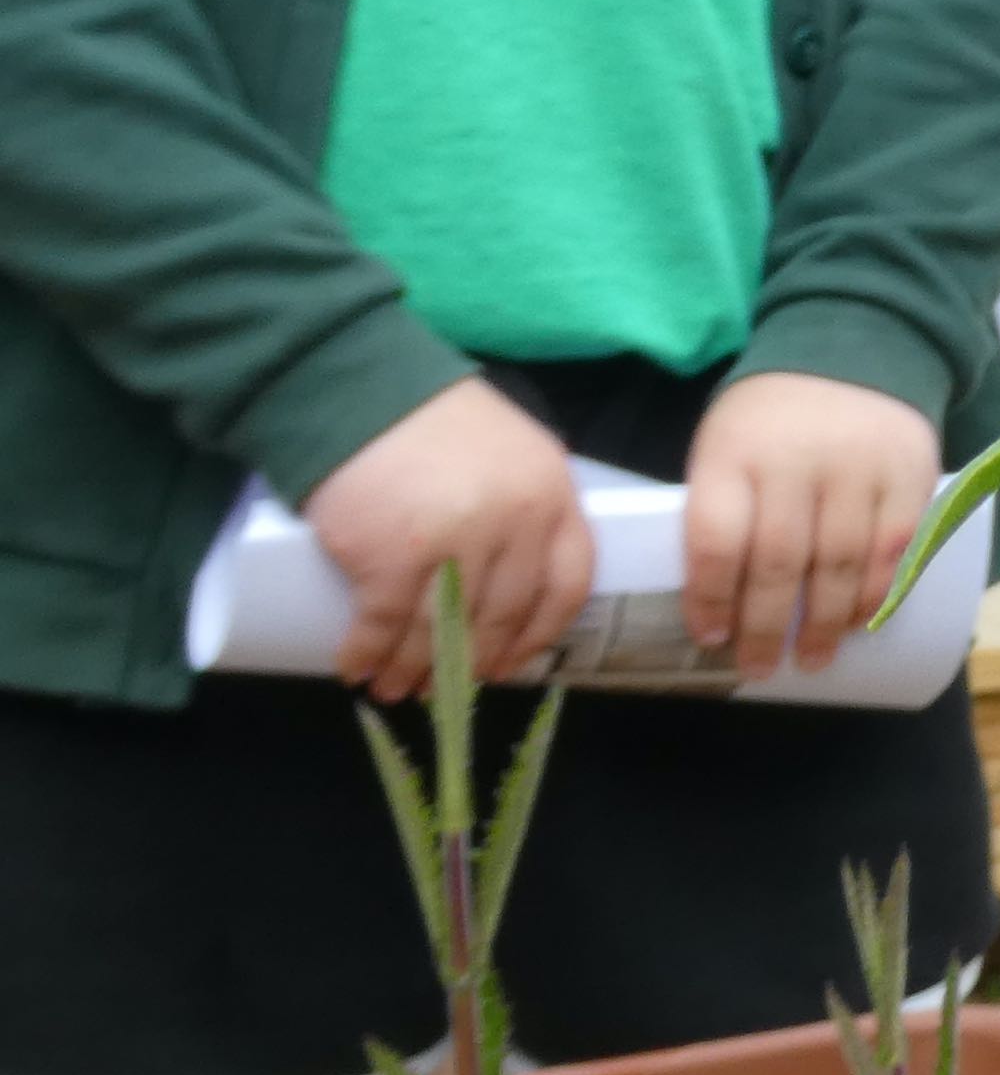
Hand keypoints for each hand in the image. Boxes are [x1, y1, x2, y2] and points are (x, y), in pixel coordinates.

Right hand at [307, 378, 589, 698]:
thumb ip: (525, 507)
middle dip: (472, 662)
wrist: (358, 385)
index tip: (512, 661)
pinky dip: (368, 655)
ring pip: (440, 630)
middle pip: (502, 617)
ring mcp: (454, 543)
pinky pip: (383, 625)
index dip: (539, 633)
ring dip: (416, 669)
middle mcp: (513, 524)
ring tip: (396, 689)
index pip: (568, 585)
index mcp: (552, 496)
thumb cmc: (432, 419)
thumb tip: (512, 582)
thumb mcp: (513, 453)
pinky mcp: (391, 556)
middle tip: (449, 688)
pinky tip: (357, 670)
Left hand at [685, 370, 943, 679]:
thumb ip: (723, 511)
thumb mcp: (726, 445)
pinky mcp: (911, 475)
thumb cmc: (772, 420)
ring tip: (810, 658)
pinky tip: (856, 621)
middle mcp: (796, 458)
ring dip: (823, 623)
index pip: (716, 537)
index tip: (710, 638)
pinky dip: (874, 595)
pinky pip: (893, 550)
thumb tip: (718, 607)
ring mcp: (859, 466)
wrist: (853, 346)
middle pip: (778, 561)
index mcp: (734, 452)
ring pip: (839, 563)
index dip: (710, 597)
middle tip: (759, 667)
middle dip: (765, 627)